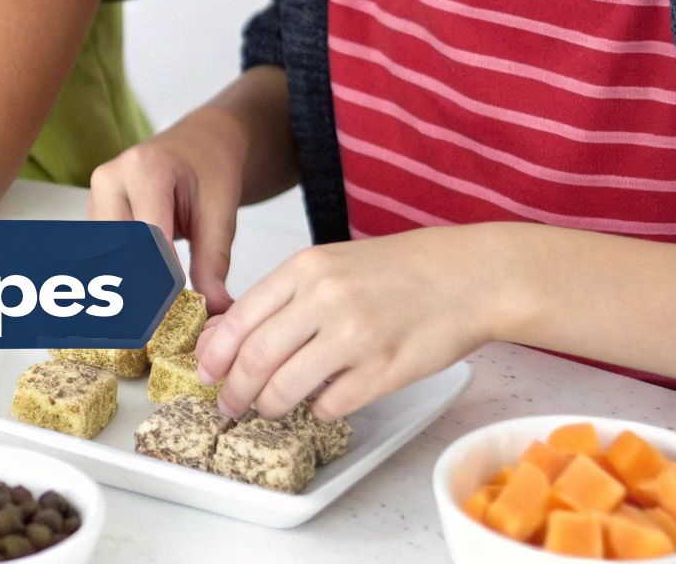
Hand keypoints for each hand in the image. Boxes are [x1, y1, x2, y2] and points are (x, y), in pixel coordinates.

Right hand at [88, 122, 243, 311]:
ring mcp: (96, 195)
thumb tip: (214, 308)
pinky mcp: (94, 212)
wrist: (199, 143)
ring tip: (148, 317)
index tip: (173, 315)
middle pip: (117, 249)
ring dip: (125, 285)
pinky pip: (102, 253)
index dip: (158, 280)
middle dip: (138, 288)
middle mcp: (110, 178)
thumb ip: (214, 260)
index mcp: (145, 169)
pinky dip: (120, 276)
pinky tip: (138, 299)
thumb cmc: (211, 170)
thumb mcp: (222, 211)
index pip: (146, 237)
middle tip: (158, 326)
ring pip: (104, 255)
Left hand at [195, 226, 515, 420]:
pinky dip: (316, 410)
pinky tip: (320, 403)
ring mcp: (357, 336)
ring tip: (269, 408)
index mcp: (307, 268)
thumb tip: (231, 334)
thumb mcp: (332, 264)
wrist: (468, 276)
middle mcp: (327, 299)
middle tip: (229, 404)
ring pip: (286, 388)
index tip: (206, 373)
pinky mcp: (384, 370)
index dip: (214, 355)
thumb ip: (285, 296)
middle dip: (233, 391)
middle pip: (254, 358)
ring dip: (268, 406)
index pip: (240, 319)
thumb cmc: (400, 270)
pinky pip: (330, 405)